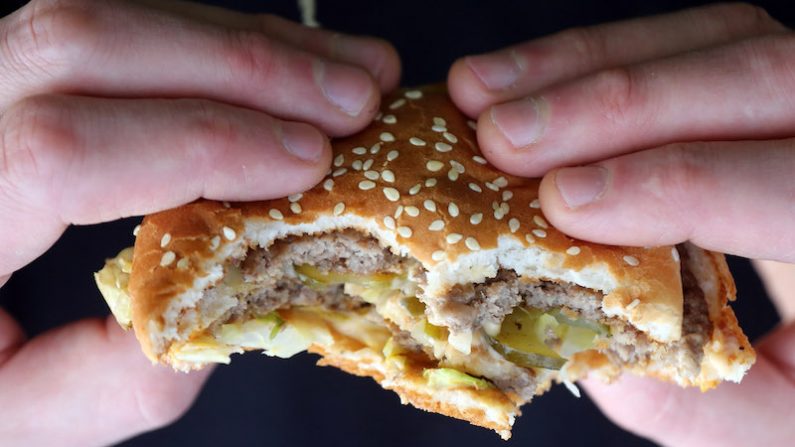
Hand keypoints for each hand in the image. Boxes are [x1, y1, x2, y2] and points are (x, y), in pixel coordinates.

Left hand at [0, 0, 398, 444]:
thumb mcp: (19, 416)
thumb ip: (109, 380)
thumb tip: (225, 306)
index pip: (60, 153)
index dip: (199, 144)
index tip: (308, 161)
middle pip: (83, 47)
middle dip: (242, 70)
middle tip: (353, 104)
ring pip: (110, 18)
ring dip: (248, 44)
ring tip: (351, 75)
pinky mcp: (24, 72)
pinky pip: (126, 26)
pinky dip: (221, 42)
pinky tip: (292, 62)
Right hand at [448, 3, 793, 444]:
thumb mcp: (771, 427)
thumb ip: (688, 403)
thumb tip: (576, 337)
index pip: (794, 186)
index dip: (681, 185)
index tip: (564, 202)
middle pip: (760, 77)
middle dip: (613, 105)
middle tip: (501, 135)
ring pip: (718, 37)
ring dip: (584, 63)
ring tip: (483, 92)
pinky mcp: (757, 87)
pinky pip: (691, 42)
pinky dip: (597, 55)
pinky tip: (524, 78)